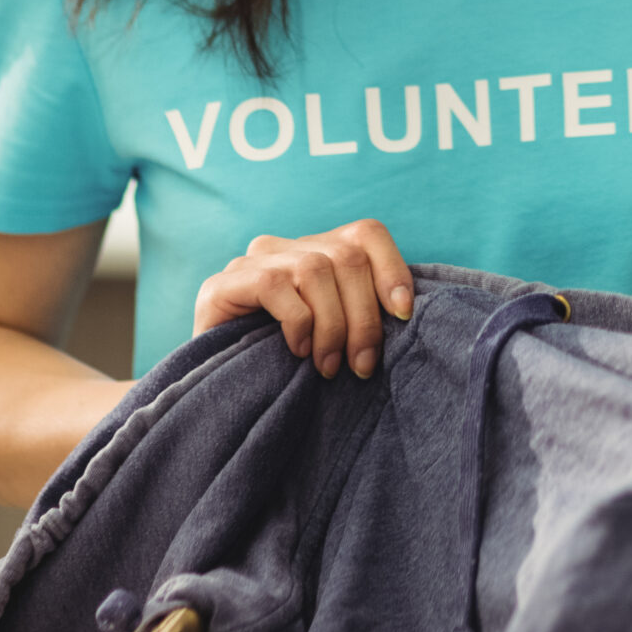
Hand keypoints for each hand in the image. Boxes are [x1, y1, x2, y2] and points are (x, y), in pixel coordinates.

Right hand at [193, 219, 413, 378]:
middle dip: (364, 316)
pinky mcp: (222, 284)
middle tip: (361, 366)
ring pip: (315, 268)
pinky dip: (297, 320)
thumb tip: (410, 314)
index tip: (403, 316)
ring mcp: (252, 262)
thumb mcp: (337, 336)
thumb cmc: (290, 370)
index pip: (366, 233)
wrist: (220, 397)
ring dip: (332, 325)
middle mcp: (286, 247)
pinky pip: (275, 284)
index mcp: (318, 252)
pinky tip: (298, 351)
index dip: (392, 269)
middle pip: (347, 256)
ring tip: (328, 367)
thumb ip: (364, 315)